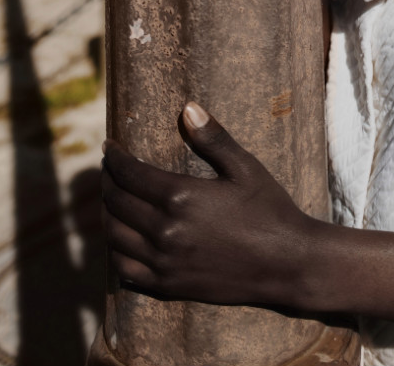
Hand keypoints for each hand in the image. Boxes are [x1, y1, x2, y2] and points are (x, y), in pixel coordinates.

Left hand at [101, 102, 314, 305]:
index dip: (114, 158)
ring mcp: (165, 262)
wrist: (286, 263)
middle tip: (109, 169)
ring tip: (112, 200)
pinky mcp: (169, 286)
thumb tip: (188, 108)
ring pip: (115, 237)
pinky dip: (116, 252)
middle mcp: (166, 230)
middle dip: (108, 182)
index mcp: (181, 196)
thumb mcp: (245, 167)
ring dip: (108, 215)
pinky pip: (126, 271)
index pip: (130, 174)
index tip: (108, 146)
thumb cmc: (269, 209)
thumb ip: (214, 139)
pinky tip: (123, 240)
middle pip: (116, 204)